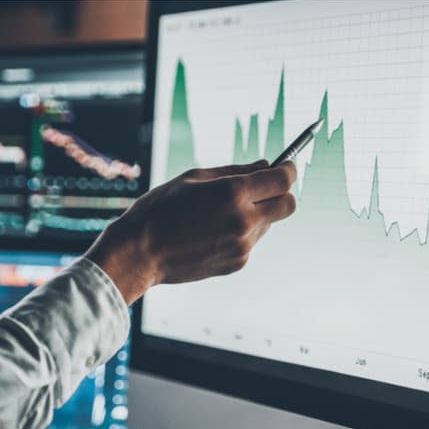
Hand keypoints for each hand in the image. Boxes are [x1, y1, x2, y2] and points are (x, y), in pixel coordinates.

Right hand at [85, 160, 296, 303]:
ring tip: (220, 214)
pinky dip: (241, 233)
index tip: (285, 167)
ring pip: (268, 224)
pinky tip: (213, 232)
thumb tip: (266, 165)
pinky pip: (251, 242)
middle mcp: (244, 220)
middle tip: (264, 189)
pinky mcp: (238, 263)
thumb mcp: (195, 178)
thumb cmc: (161, 208)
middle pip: (288, 205)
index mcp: (233, 193)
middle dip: (282, 194)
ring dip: (257, 214)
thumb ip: (236, 170)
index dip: (287, 170)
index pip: (282, 180)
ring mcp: (243, 245)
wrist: (140, 252)